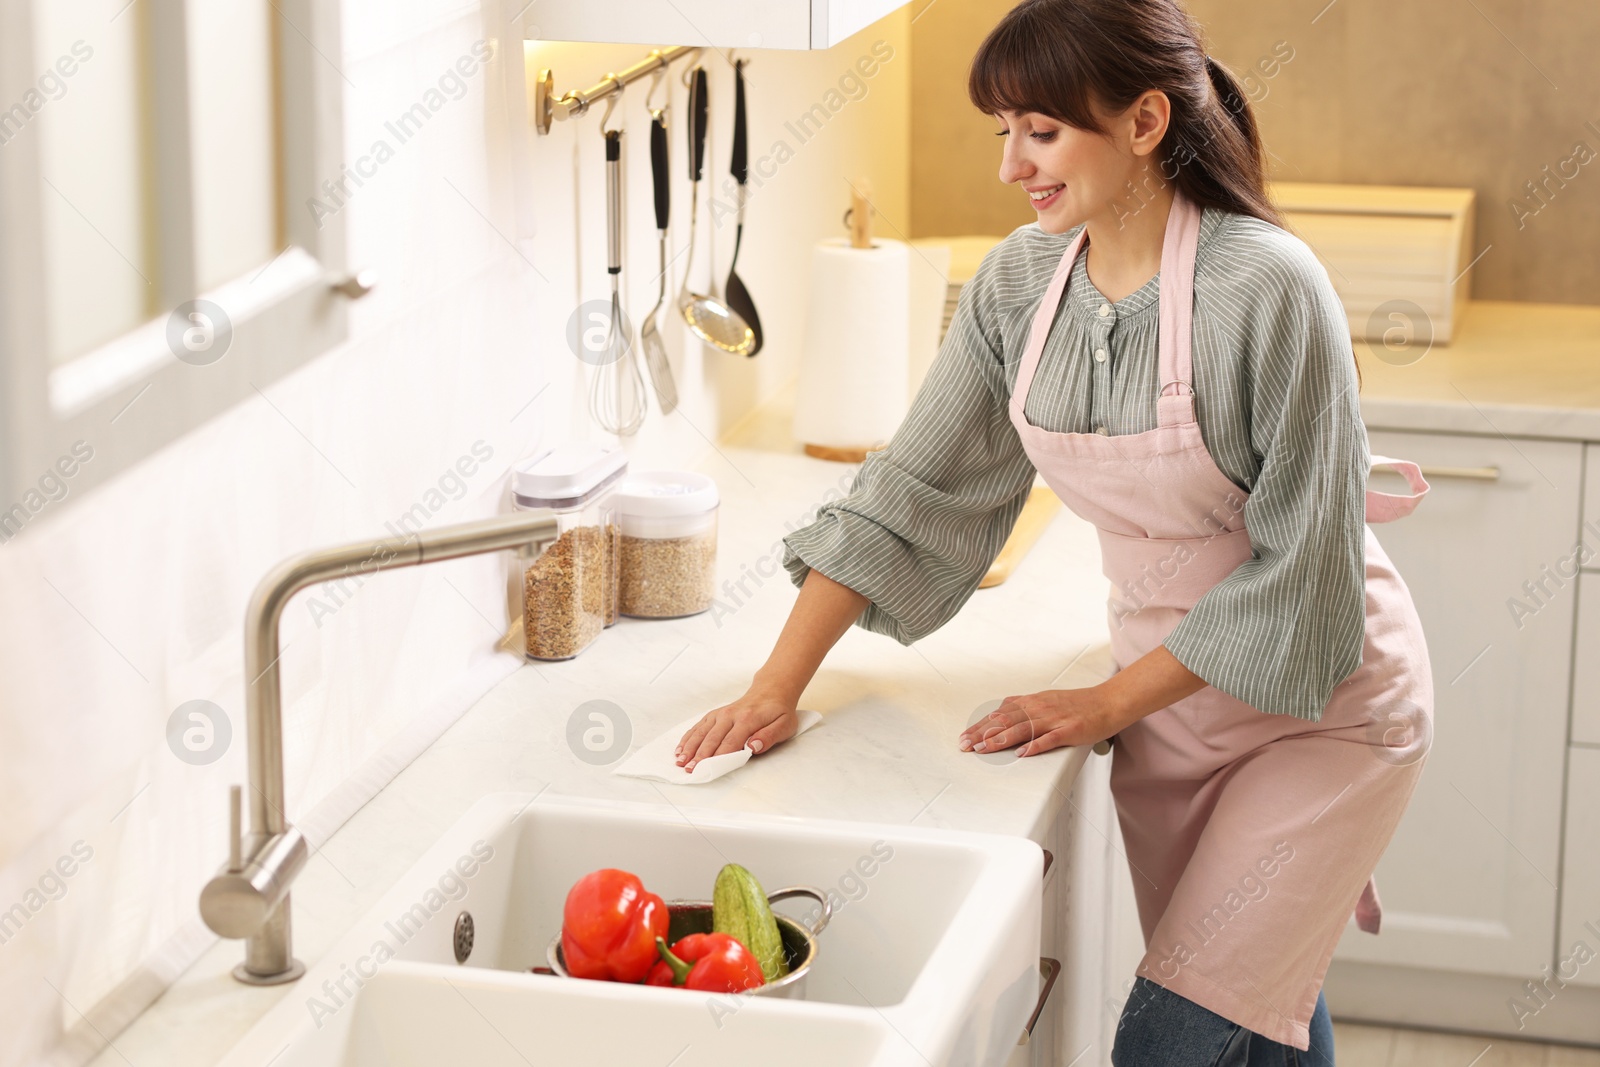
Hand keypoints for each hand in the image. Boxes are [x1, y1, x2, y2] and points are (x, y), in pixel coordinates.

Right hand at [675, 689, 800, 771]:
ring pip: (702, 732)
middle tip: (690, 770)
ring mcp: (721, 714)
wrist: (770, 691)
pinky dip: (688, 737)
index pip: (731, 742)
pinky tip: (680, 748)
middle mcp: (730, 715)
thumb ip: (769, 736)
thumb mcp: (784, 725)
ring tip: (680, 761)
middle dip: (700, 755)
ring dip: (690, 747)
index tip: (708, 769)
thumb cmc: (777, 712)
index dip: (718, 757)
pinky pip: (699, 726)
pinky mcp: (715, 714)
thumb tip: (754, 747)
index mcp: (748, 719)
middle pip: (712, 738)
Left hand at [957, 686, 1120, 757]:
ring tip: (984, 749)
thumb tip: (1001, 710)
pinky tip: (1022, 753)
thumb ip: (1024, 706)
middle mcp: (1040, 708)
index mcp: (1032, 702)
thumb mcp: (1046, 700)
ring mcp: (1055, 719)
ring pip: (1023, 729)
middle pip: (1005, 721)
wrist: (1108, 702)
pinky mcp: (1070, 730)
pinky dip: (1035, 746)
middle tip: (966, 745)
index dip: (980, 726)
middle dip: (983, 734)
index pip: (999, 714)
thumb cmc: (1078, 704)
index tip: (965, 737)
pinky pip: (1050, 738)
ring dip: (1001, 739)